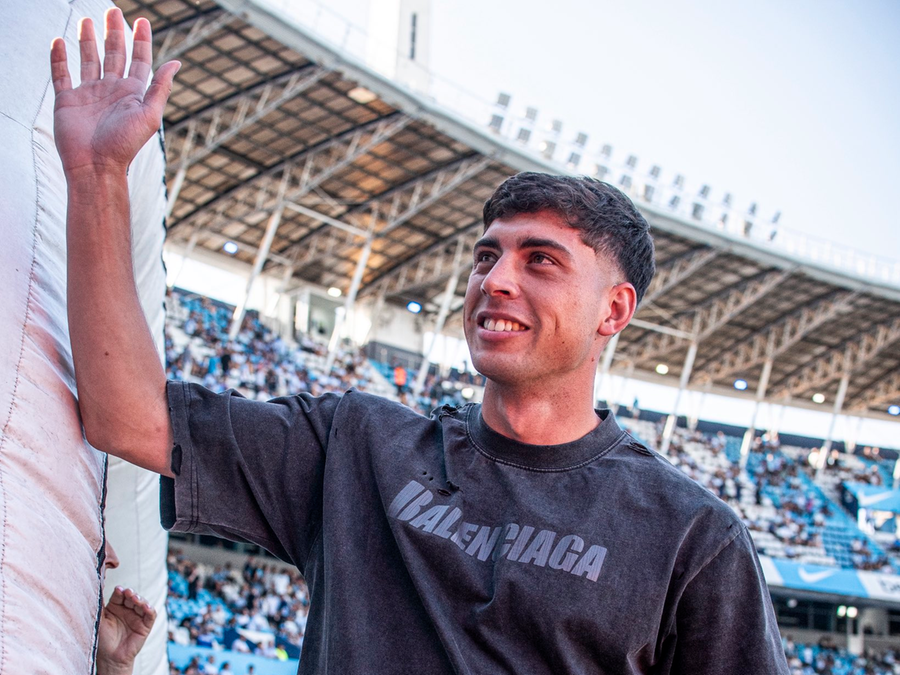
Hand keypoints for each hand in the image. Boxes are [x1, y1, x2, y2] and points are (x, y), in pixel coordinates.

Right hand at [50, 8, 179, 177]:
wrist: (96, 166)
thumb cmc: (125, 144)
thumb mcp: (150, 115)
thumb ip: (161, 88)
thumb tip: (177, 62)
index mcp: (133, 93)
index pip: (139, 60)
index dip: (141, 41)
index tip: (142, 21)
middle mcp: (112, 91)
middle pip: (114, 54)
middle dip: (114, 33)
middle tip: (113, 10)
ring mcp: (89, 95)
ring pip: (89, 60)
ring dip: (88, 40)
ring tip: (88, 20)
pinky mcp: (67, 101)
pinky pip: (62, 74)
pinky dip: (59, 58)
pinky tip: (59, 42)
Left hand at [96, 586, 156, 674]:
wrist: (110, 657)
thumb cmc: (102, 639)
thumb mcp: (99, 620)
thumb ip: (98, 605)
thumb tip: (95, 588)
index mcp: (116, 607)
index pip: (120, 595)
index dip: (120, 591)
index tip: (118, 590)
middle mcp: (127, 610)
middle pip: (132, 597)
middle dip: (131, 594)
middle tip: (128, 592)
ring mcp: (137, 616)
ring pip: (142, 603)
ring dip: (140, 599)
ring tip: (135, 599)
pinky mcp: (146, 625)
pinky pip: (151, 615)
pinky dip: (150, 610)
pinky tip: (146, 607)